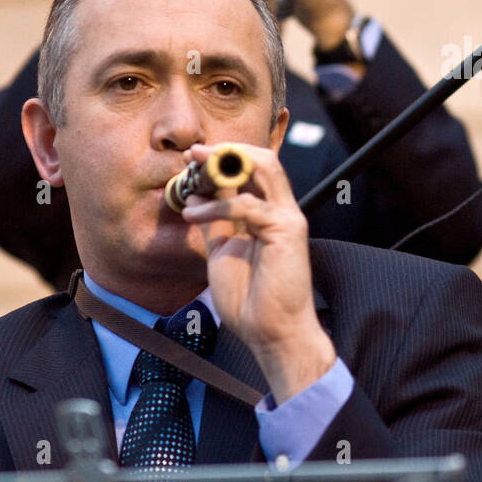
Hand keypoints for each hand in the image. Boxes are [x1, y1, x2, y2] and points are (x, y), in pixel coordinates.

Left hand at [178, 142, 335, 402]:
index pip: (255, 169)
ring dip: (227, 163)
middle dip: (227, 150)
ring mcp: (288, 218)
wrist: (271, 331)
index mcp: (270, 214)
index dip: (226, 156)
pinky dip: (217, 206)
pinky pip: (250, 205)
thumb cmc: (251, 298)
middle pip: (264, 158)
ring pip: (266, 168)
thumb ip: (216, 222)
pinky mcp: (287, 231)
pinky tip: (193, 214)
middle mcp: (283, 210)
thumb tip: (197, 195)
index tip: (194, 158)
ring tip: (195, 167)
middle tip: (195, 152)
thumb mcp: (223, 251)